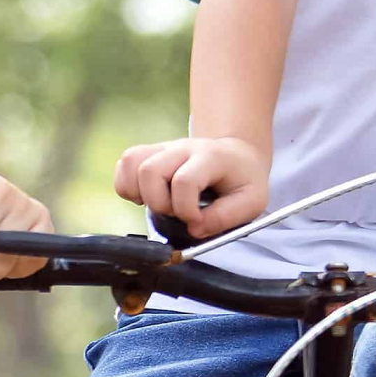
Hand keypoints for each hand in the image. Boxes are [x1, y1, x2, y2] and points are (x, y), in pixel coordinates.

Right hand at [113, 136, 268, 238]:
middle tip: (175, 213)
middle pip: (149, 170)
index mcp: (211, 157)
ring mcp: (163, 148)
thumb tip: (194, 228)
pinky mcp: (149, 153)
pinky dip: (127, 186)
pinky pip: (124, 164)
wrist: (236, 155)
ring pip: (131, 163)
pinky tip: (146, 197)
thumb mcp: (252, 202)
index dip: (185, 209)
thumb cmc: (243, 180)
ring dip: (138, 193)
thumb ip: (225, 218)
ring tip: (159, 204)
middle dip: (158, 203)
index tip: (196, 221)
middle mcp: (183, 148)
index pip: (184, 181)